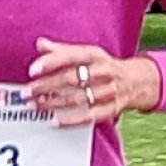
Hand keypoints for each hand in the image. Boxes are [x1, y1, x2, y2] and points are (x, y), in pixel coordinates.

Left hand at [26, 38, 161, 125]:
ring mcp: (109, 91)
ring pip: (78, 98)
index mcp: (96, 55)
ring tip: (35, 105)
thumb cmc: (105, 66)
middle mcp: (104, 72)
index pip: (72, 56)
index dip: (51, 62)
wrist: (137, 81)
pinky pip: (89, 117)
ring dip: (54, 103)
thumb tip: (40, 44)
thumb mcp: (88, 53)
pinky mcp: (111, 109)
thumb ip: (63, 50)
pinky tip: (54, 121)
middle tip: (27, 92)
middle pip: (72, 79)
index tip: (33, 70)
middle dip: (47, 86)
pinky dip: (71, 120)